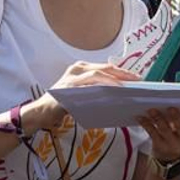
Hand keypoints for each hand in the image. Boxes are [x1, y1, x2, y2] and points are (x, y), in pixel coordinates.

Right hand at [22, 61, 139, 131]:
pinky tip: (112, 92)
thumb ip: (96, 89)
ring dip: (114, 79)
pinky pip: (89, 85)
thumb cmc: (64, 104)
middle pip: (105, 68)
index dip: (122, 71)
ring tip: (127, 86)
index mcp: (82, 68)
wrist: (42, 112)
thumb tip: (119, 92)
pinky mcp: (68, 87)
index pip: (106, 67)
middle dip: (123, 73)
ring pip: (98, 74)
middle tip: (137, 80)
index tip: (136, 77)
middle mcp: (77, 68)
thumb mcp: (83, 94)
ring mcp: (72, 77)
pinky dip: (102, 87)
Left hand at [138, 108, 179, 163]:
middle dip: (176, 117)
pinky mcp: (158, 144)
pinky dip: (145, 123)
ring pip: (164, 129)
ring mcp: (170, 143)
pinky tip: (140, 116)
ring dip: (158, 118)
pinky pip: (151, 132)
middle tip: (171, 108)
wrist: (170, 164)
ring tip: (152, 110)